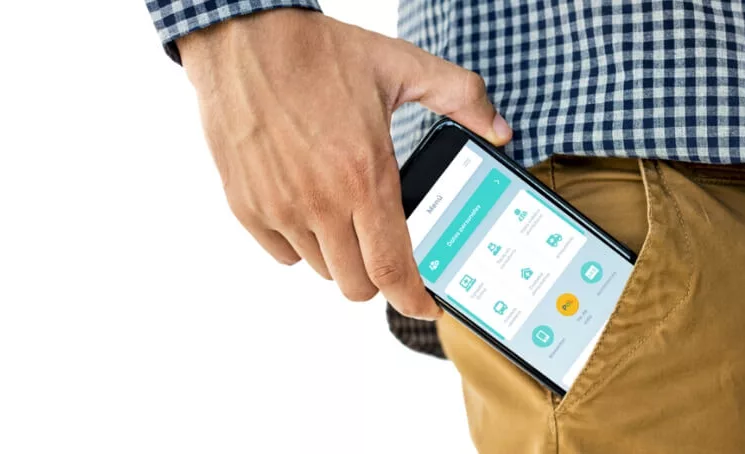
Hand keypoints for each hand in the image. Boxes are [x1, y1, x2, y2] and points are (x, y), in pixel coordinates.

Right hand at [178, 9, 511, 319]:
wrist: (245, 38)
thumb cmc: (319, 53)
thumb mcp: (401, 65)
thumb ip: (461, 97)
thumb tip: (499, 129)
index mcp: (365, 176)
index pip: (393, 268)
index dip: (413, 299)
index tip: (425, 304)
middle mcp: (320, 202)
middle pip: (356, 284)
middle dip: (379, 278)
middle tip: (385, 248)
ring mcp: (279, 208)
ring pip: (321, 270)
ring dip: (341, 256)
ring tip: (346, 213)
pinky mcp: (246, 206)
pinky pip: (282, 254)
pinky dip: (301, 244)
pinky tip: (310, 208)